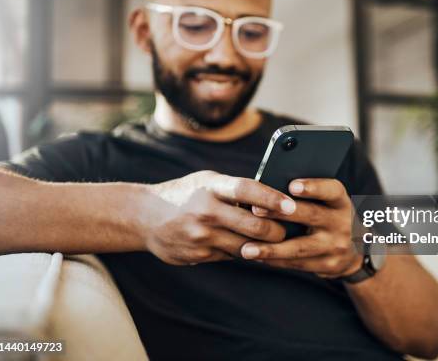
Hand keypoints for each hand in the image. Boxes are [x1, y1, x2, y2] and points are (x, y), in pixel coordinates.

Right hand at [140, 170, 295, 265]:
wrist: (145, 217)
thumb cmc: (187, 194)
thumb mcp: (207, 182)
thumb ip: (235, 189)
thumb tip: (273, 199)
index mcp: (211, 187)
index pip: (248, 190)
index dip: (272, 199)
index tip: (292, 205)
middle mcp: (207, 211)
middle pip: (254, 226)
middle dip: (277, 231)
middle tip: (287, 229)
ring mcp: (202, 235)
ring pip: (247, 247)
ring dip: (264, 246)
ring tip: (275, 241)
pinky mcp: (199, 255)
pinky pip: (232, 256)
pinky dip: (243, 252)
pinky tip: (250, 247)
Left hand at [240, 179, 362, 277]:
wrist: (355, 252)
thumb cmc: (329, 217)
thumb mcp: (328, 203)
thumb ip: (308, 196)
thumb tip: (269, 189)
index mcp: (340, 201)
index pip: (331, 190)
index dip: (313, 187)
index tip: (292, 186)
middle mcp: (342, 223)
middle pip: (312, 216)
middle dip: (282, 214)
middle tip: (256, 210)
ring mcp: (336, 246)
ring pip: (301, 247)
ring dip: (272, 249)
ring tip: (247, 249)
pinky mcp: (327, 265)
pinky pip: (297, 263)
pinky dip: (274, 261)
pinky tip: (256, 257)